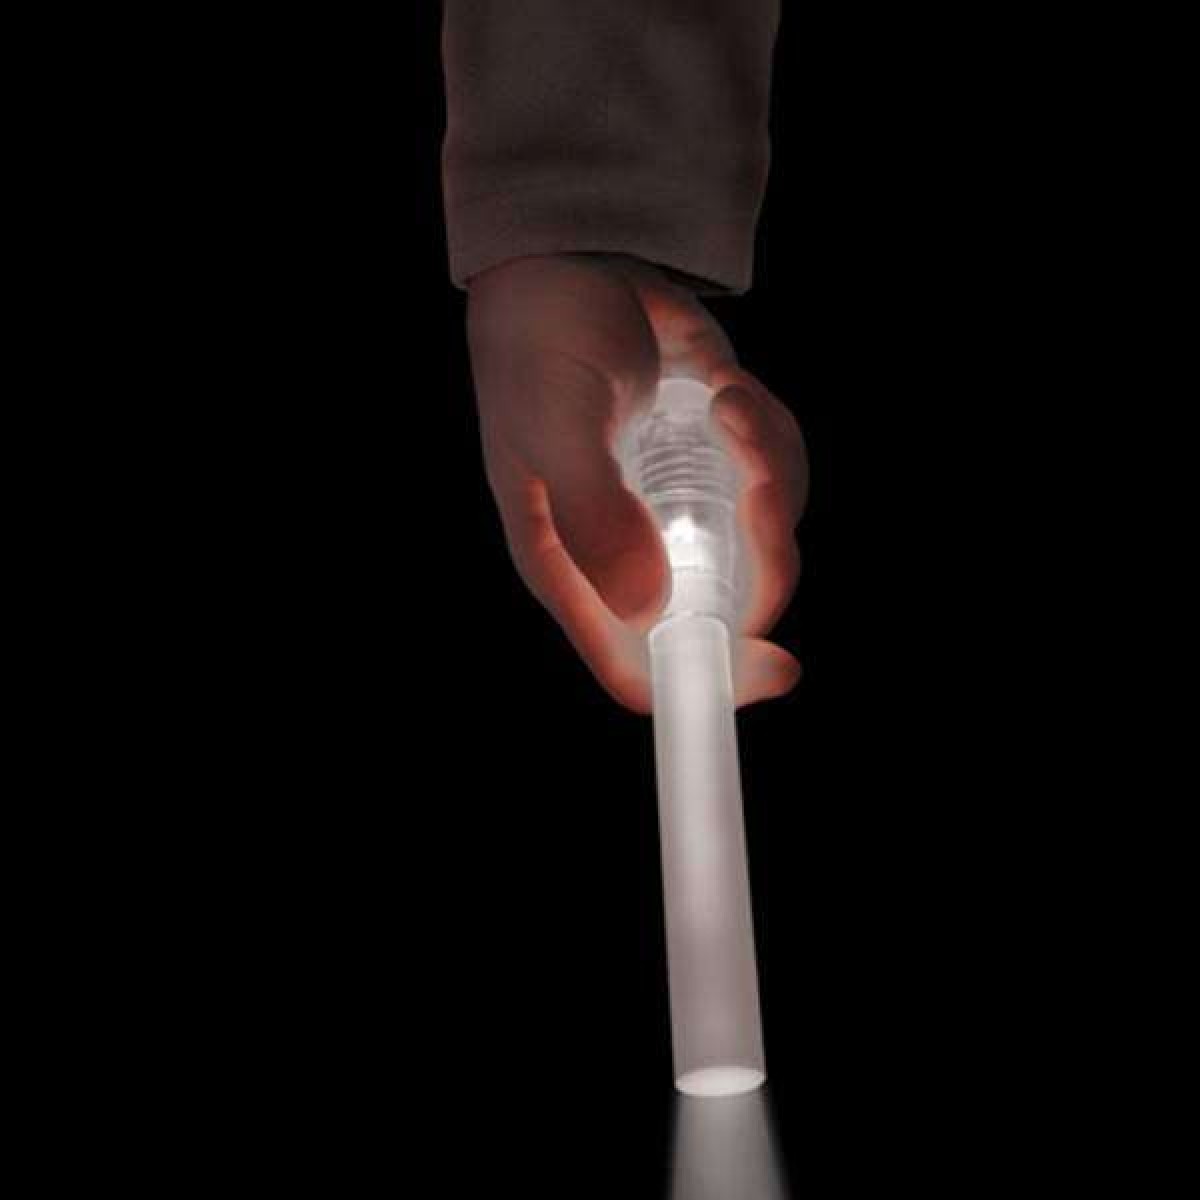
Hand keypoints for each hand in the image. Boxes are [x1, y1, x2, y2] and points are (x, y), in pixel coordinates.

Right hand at [467, 254, 807, 712]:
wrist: (570, 266)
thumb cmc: (540, 345)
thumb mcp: (554, 423)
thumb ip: (593, 514)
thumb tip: (648, 608)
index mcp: (574, 568)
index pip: (641, 668)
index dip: (708, 682)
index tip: (775, 664)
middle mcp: (630, 555)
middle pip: (726, 610)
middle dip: (761, 545)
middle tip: (751, 470)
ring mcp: (678, 514)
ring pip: (764, 542)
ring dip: (764, 469)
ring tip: (724, 399)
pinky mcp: (713, 470)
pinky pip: (773, 480)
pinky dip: (766, 435)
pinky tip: (724, 388)